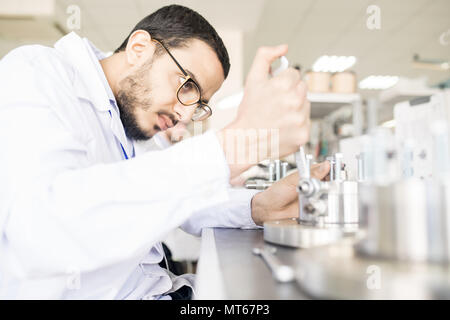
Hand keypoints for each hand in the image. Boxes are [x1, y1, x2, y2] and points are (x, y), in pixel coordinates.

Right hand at [218, 45, 310, 178]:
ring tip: (279, 116)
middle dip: (291, 93)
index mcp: (283, 85)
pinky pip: (306, 123)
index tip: (274, 91)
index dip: (282, 81)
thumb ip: (265, 57)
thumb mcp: (252, 79)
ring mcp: (301, 118)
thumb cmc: (249, 112)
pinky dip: (297, 125)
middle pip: (302, 88)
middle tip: (276, 104)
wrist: (246, 141)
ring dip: (295, 108)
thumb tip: (284, 48)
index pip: (294, 73)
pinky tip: (283, 127)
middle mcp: (295, 101)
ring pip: (305, 105)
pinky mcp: (304, 134)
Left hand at [251, 161, 329, 225]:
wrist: (269, 209)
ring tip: (321, 194)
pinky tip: (319, 204)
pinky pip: (324, 208)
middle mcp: (313, 186)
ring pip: (329, 195)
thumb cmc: (277, 193)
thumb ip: (310, 174)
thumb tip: (325, 166)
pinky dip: (325, 206)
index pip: (325, 170)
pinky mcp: (314, 209)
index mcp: (308, 175)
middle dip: (333, 183)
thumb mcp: (293, 181)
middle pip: (330, 183)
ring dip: (329, 195)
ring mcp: (314, 198)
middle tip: (331, 183)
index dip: (333, 169)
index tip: (338, 169)